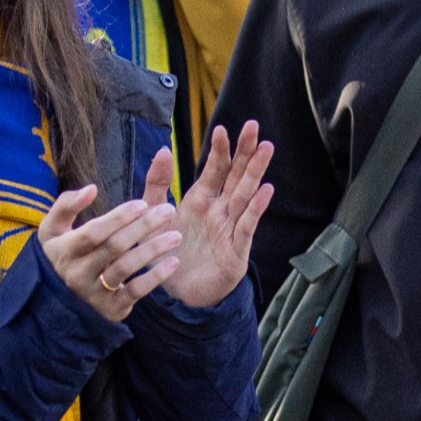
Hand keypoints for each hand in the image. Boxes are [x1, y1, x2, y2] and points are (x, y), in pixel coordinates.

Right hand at [36, 183, 180, 316]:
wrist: (60, 298)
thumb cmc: (65, 250)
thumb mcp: (54, 227)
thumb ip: (67, 204)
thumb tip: (91, 189)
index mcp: (64, 250)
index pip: (93, 232)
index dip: (118, 217)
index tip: (143, 204)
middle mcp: (77, 273)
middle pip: (114, 246)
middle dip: (143, 227)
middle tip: (169, 211)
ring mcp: (93, 293)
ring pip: (126, 268)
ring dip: (153, 250)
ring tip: (176, 236)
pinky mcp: (111, 308)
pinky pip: (135, 291)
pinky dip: (155, 277)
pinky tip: (173, 262)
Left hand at [152, 122, 273, 309]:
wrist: (176, 294)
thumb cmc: (169, 252)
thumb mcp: (154, 215)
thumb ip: (156, 183)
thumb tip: (163, 149)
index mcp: (201, 200)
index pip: (214, 169)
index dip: (219, 150)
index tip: (222, 129)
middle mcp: (219, 210)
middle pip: (235, 176)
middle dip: (244, 152)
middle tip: (253, 126)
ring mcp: (230, 228)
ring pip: (245, 195)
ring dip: (255, 172)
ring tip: (266, 148)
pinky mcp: (236, 250)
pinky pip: (247, 226)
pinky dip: (256, 208)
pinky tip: (266, 190)